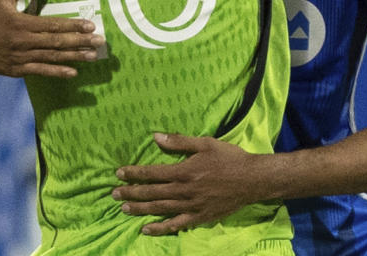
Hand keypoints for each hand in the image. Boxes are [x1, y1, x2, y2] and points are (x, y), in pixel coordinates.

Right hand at [0, 0, 104, 77]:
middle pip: (56, 42)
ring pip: (51, 57)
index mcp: (20, 23)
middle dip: (80, 42)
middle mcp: (22, 41)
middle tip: (100, 42)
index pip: (52, 24)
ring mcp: (20, 58)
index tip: (90, 25)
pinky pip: (40, 71)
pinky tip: (73, 72)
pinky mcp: (17, 70)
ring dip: (74, 57)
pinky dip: (57, 72)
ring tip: (93, 56)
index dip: (72, 25)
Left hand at [112, 133, 267, 234]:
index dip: (134, 173)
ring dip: (140, 209)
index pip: (152, 173)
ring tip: (123, 209)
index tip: (119, 173)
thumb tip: (155, 136)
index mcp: (184, 171)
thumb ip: (179, 142)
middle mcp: (184, 190)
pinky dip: (160, 228)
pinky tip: (146, 229)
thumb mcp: (205, 143)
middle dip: (131, 192)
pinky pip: (175, 224)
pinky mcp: (199, 217)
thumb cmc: (229, 158)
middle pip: (152, 192)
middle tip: (113, 194)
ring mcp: (191, 206)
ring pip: (160, 209)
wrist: (252, 179)